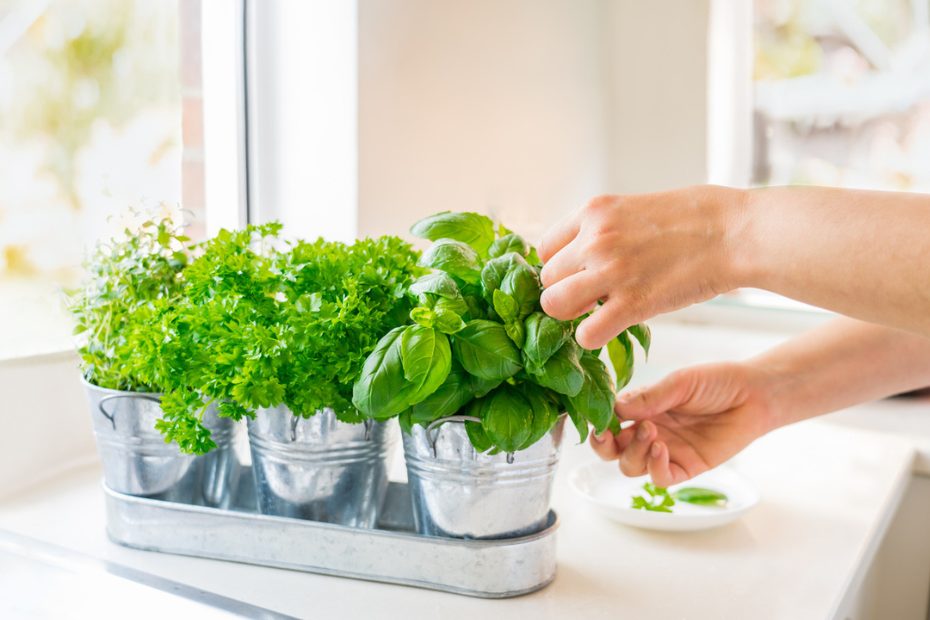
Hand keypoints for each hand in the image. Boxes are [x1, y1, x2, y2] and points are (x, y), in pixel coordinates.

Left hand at [537, 186, 747, 349]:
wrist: (735, 232)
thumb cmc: (696, 217)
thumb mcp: (636, 207)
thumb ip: (605, 228)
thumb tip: (586, 252)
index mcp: (594, 211)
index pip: (545, 248)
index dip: (560, 268)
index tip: (579, 276)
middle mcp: (594, 239)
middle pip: (547, 280)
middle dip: (565, 292)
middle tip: (591, 298)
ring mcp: (611, 271)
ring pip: (554, 306)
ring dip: (572, 316)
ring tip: (596, 313)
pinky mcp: (632, 304)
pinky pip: (586, 334)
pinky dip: (593, 338)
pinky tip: (611, 329)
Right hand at [591, 362, 780, 486]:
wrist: (754, 395)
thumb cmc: (716, 382)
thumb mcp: (679, 383)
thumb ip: (648, 397)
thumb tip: (615, 407)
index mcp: (642, 409)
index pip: (609, 421)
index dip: (599, 422)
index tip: (597, 418)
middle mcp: (649, 432)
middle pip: (612, 450)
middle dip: (604, 445)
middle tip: (609, 434)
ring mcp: (667, 451)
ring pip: (631, 466)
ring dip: (633, 452)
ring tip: (650, 432)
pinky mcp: (687, 467)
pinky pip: (660, 478)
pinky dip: (654, 468)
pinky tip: (661, 449)